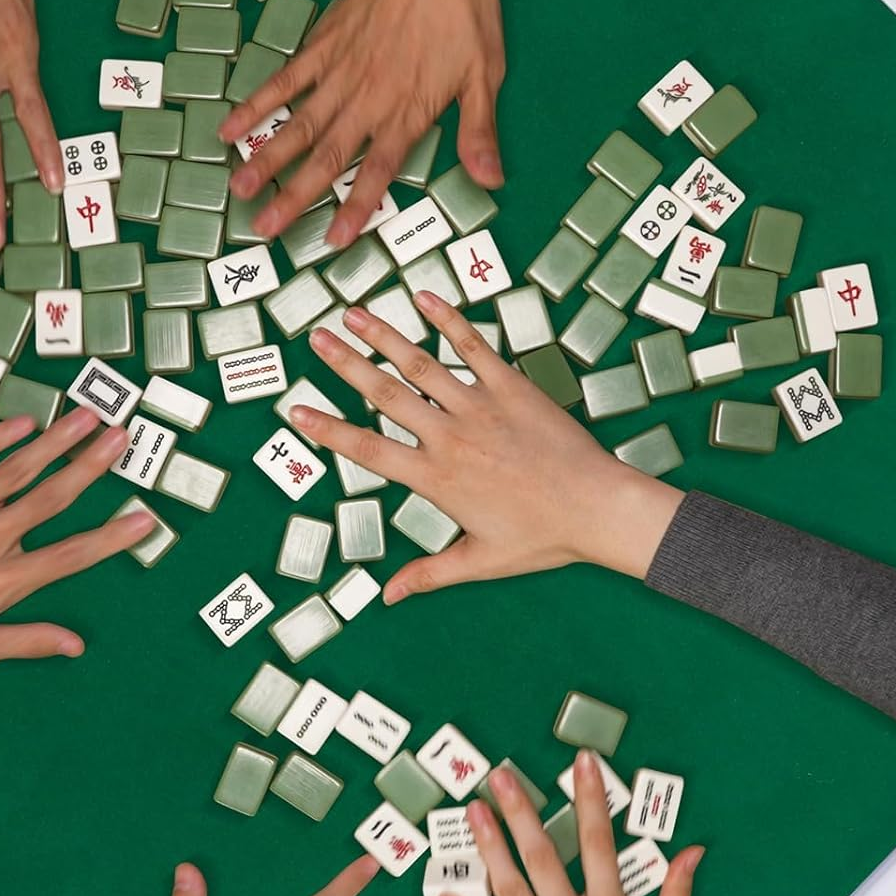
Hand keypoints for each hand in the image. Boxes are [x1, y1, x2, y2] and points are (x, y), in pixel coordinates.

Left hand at [0, 410, 151, 669]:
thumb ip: (22, 642)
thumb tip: (73, 645)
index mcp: (0, 584)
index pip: (70, 557)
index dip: (111, 539)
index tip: (144, 521)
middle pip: (53, 497)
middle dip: (92, 466)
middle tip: (123, 438)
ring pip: (19, 468)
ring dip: (57, 441)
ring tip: (88, 417)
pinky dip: (1, 438)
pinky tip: (25, 423)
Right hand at [218, 0, 505, 245]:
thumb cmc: (465, 10)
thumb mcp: (485, 73)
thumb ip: (479, 131)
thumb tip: (491, 181)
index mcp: (406, 110)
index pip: (376, 170)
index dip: (355, 208)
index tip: (332, 241)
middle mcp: (366, 98)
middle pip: (325, 156)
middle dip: (294, 196)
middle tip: (263, 229)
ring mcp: (339, 71)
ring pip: (298, 123)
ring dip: (267, 158)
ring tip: (239, 188)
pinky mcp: (323, 45)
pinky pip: (285, 80)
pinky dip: (257, 103)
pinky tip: (231, 128)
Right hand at [285, 291, 684, 601]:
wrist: (598, 508)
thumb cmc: (543, 538)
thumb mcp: (480, 561)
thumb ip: (428, 574)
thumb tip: (388, 597)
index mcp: (436, 479)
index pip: (368, 451)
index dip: (329, 431)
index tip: (297, 412)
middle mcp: (449, 438)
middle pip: (385, 395)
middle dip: (346, 365)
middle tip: (315, 340)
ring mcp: (479, 408)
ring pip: (420, 365)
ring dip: (384, 336)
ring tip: (353, 313)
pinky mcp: (511, 387)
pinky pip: (473, 347)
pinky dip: (448, 321)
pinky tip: (424, 298)